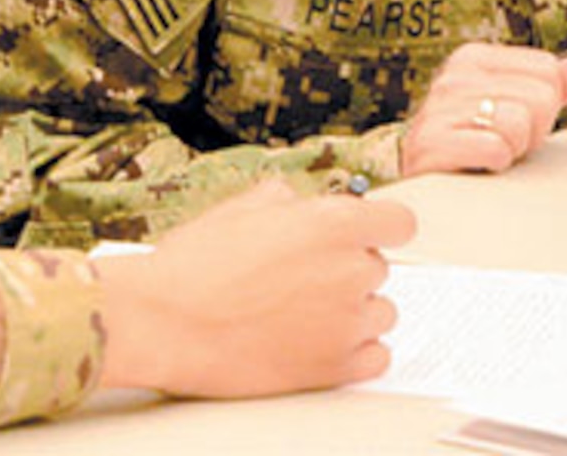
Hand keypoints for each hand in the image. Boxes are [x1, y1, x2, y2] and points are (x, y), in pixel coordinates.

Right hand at [95, 179, 415, 396]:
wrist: (167, 321)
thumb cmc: (195, 265)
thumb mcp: (240, 207)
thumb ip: (289, 200)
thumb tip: (301, 203)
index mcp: (333, 224)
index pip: (399, 222)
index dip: (379, 226)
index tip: (366, 234)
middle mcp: (350, 271)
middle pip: (379, 267)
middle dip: (348, 268)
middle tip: (303, 275)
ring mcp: (347, 323)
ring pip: (380, 312)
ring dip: (353, 310)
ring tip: (304, 309)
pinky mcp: (337, 367)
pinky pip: (376, 356)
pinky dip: (356, 349)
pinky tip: (319, 338)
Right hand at [400, 42, 566, 177]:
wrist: (431, 188)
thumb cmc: (477, 147)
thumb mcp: (517, 111)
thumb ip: (551, 87)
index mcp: (473, 58)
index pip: (548, 70)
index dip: (543, 107)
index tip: (514, 124)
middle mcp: (453, 75)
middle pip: (540, 97)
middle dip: (530, 132)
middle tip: (502, 144)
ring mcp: (438, 107)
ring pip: (519, 122)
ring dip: (511, 150)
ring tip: (487, 155)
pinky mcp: (431, 142)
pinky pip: (495, 149)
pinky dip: (494, 165)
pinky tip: (476, 167)